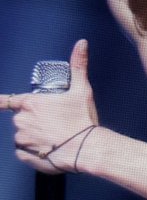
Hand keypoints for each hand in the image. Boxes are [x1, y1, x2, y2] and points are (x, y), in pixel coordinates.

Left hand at [0, 40, 97, 173]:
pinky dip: (33, 150)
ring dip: (33, 135)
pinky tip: (48, 148)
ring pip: (22, 134)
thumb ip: (78, 65)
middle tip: (53, 122)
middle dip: (33, 119)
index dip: (1, 102)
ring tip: (53, 136)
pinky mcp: (25, 156)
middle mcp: (22, 120)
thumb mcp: (81, 89)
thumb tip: (82, 43)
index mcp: (31, 103)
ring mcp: (22, 139)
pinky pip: (24, 151)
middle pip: (21, 117)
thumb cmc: (82, 120)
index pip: (7, 101)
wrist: (86, 149)